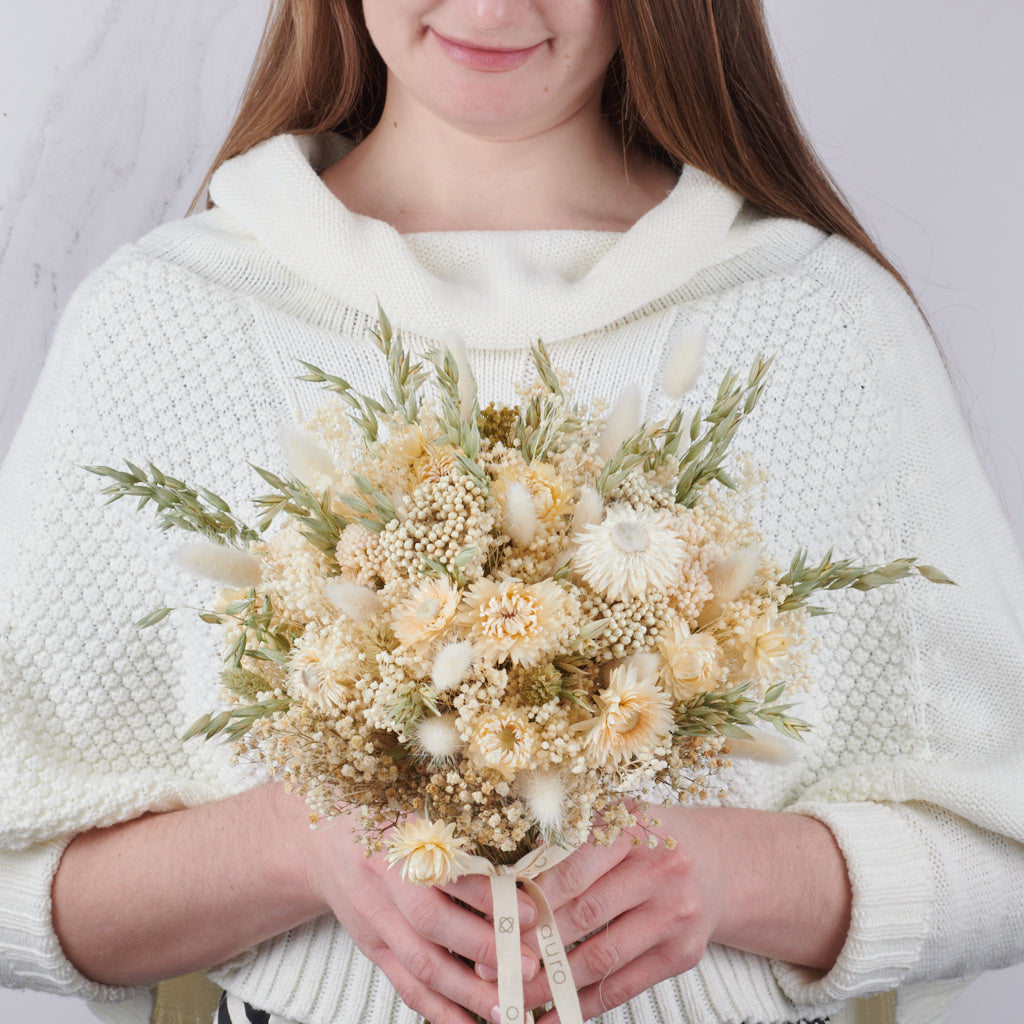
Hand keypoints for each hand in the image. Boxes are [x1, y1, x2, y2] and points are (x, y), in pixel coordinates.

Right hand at [301, 808, 539, 1023]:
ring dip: (466, 993)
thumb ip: (464, 830)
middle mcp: (384, 882)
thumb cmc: (386, 818)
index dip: (489, 894)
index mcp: (402, 839)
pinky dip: (438, 1011)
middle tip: (527, 967)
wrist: (323, 842)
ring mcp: (375, 921)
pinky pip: (405, 985)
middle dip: (484, 949)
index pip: (448, 872)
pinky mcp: (373, 949)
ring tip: (507, 1009)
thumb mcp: (420, 809)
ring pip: (420, 964)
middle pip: (432, 924)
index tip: (530, 911)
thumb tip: (528, 855)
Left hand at [472, 805, 849, 1022]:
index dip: (532, 898)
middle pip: (585, 914)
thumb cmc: (643, 839)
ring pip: (602, 956)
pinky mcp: (683, 954)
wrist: (714, 861)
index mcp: (633, 827)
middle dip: (533, 944)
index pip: (573, 868)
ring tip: (514, 997)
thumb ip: (563, 843)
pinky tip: (553, 1015)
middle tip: (492, 965)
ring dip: (553, 983)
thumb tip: (503, 884)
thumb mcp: (610, 821)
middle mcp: (661, 869)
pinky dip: (586, 1004)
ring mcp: (676, 914)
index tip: (493, 920)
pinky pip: (626, 985)